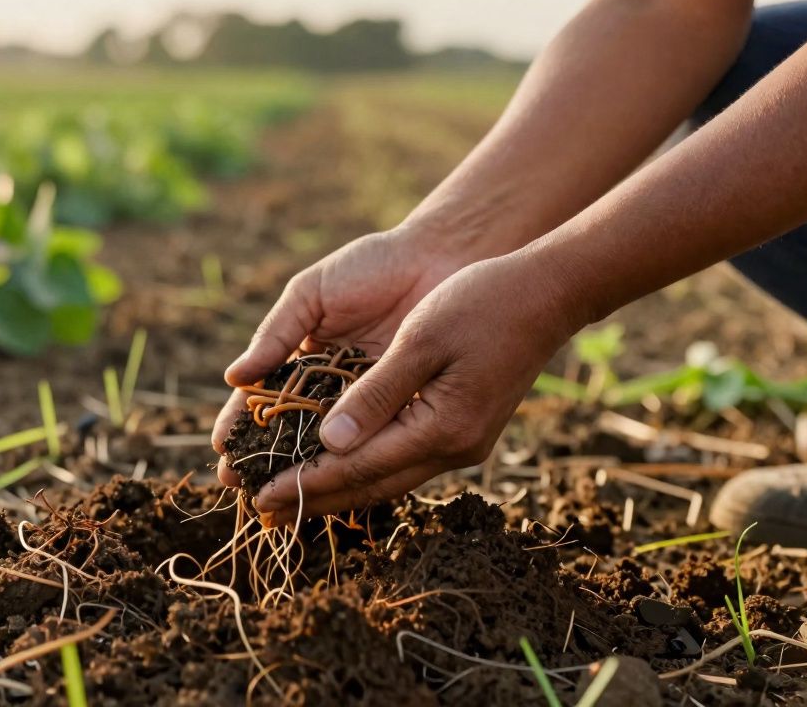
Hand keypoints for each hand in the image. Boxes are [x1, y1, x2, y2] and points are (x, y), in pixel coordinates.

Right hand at [212, 226, 464, 477]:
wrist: (438, 259)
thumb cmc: (370, 268)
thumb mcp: (312, 296)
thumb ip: (276, 334)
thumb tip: (233, 377)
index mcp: (301, 358)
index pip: (261, 398)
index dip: (241, 424)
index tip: (222, 450)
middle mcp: (329, 387)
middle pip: (288, 431)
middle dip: (262, 459)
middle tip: (239, 484)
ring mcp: (364, 402)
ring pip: (326, 444)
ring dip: (300, 471)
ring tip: (275, 495)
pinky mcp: (400, 410)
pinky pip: (372, 441)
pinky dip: (351, 462)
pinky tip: (329, 484)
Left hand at [249, 252, 583, 519]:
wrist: (547, 292)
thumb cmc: (481, 303)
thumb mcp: (421, 339)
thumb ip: (375, 394)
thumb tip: (330, 442)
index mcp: (443, 428)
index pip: (358, 468)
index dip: (306, 483)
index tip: (259, 496)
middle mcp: (454, 448)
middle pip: (371, 486)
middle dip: (314, 500)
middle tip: (261, 513)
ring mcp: (462, 443)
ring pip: (387, 479)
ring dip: (337, 489)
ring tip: (289, 498)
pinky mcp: (462, 430)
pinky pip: (402, 460)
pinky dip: (364, 467)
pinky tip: (336, 467)